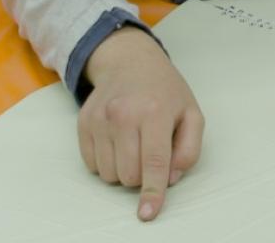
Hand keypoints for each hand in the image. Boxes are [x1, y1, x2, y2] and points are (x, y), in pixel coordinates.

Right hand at [79, 26, 203, 220]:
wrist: (129, 62)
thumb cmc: (165, 92)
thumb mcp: (191, 114)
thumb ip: (189, 149)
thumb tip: (170, 178)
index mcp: (155, 112)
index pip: (154, 162)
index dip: (152, 191)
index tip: (148, 212)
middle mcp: (123, 115)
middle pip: (129, 174)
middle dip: (142, 175)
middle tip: (150, 152)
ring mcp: (99, 119)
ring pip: (108, 174)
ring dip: (123, 170)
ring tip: (133, 144)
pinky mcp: (83, 123)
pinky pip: (92, 165)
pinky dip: (106, 162)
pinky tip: (117, 141)